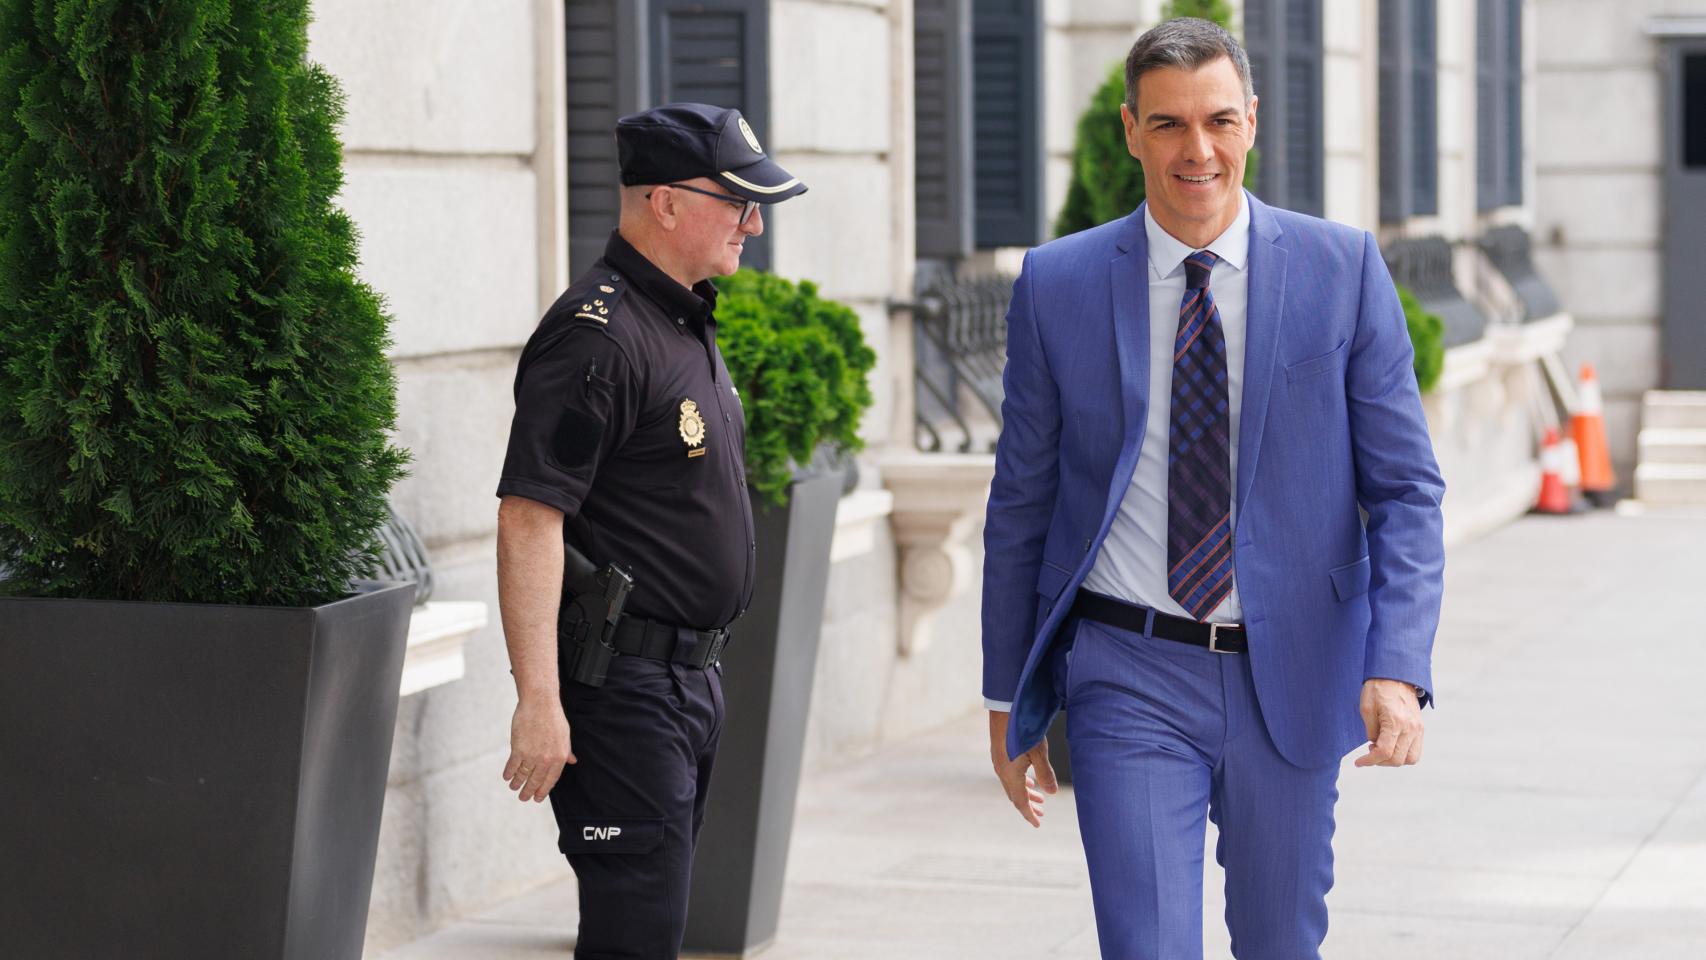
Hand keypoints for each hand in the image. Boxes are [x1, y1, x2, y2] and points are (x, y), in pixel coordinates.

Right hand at [503, 694, 574, 801]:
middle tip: (524, 798)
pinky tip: (507, 777)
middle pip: (536, 781)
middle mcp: (546, 759)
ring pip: (522, 776)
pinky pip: (512, 766)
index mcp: (560, 756)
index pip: (551, 780)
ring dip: (517, 784)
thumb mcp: (565, 735)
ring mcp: (532, 755)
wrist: (540, 703)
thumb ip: (567, 751)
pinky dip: (509, 773)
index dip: (543, 790)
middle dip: (529, 792)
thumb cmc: (553, 717)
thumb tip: (572, 761)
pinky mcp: (518, 749)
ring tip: (514, 787)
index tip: (538, 797)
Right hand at [989, 710, 1056, 826]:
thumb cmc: (1023, 729)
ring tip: (1039, 797)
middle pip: (1015, 796)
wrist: (1004, 710)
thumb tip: (1052, 794)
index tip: (1038, 824)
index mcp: (1010, 775)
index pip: (1020, 802)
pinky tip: (1028, 779)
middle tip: (1042, 813)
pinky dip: (1020, 782)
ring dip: (1026, 793)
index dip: (1029, 814)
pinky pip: (1009, 776)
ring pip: (1012, 785)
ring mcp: (999, 762)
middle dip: (1029, 805)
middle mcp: (1002, 771)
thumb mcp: (1038, 752)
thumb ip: (1045, 773)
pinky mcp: (1000, 754)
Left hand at [1354, 678, 1423, 767]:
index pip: (1384, 752)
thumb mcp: (1366, 708)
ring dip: (1394, 760)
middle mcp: (1411, 728)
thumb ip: (1371, 731)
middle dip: (1380, 761)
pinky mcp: (1420, 727)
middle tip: (1369, 750)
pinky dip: (1403, 754)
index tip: (1359, 762)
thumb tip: (1375, 746)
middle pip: (1397, 759)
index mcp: (1395, 722)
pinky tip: (1391, 745)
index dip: (1369, 761)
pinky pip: (1416, 750)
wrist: (1396, 674)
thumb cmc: (1378, 688)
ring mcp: (1418, 728)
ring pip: (1410, 759)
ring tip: (1381, 748)